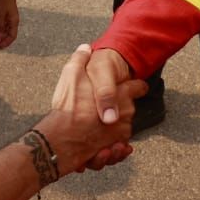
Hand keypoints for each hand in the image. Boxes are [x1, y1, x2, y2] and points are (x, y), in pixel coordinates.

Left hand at [0, 0, 18, 48]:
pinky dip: (0, 29)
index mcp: (14, 21)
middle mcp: (14, 20)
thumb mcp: (0, 14)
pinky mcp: (7, 13)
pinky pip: (5, 25)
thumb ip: (0, 26)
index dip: (6, 43)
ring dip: (1, 35)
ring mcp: (11, 17)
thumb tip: (0, 36)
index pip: (12, 36)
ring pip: (7, 30)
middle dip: (2, 40)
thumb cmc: (3, 0)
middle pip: (9, 34)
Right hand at [41, 44, 142, 173]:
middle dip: (120, 106)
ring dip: (115, 126)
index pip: (138, 86)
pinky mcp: (112, 151)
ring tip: (101, 124)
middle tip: (108, 105)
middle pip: (129, 108)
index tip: (138, 85)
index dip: (137, 85)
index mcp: (121, 94)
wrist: (61, 141)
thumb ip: (80, 59)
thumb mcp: (72, 74)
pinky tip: (103, 143)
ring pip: (122, 128)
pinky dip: (112, 145)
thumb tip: (85, 48)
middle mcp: (126, 114)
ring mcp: (120, 134)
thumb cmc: (69, 107)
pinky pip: (116, 147)